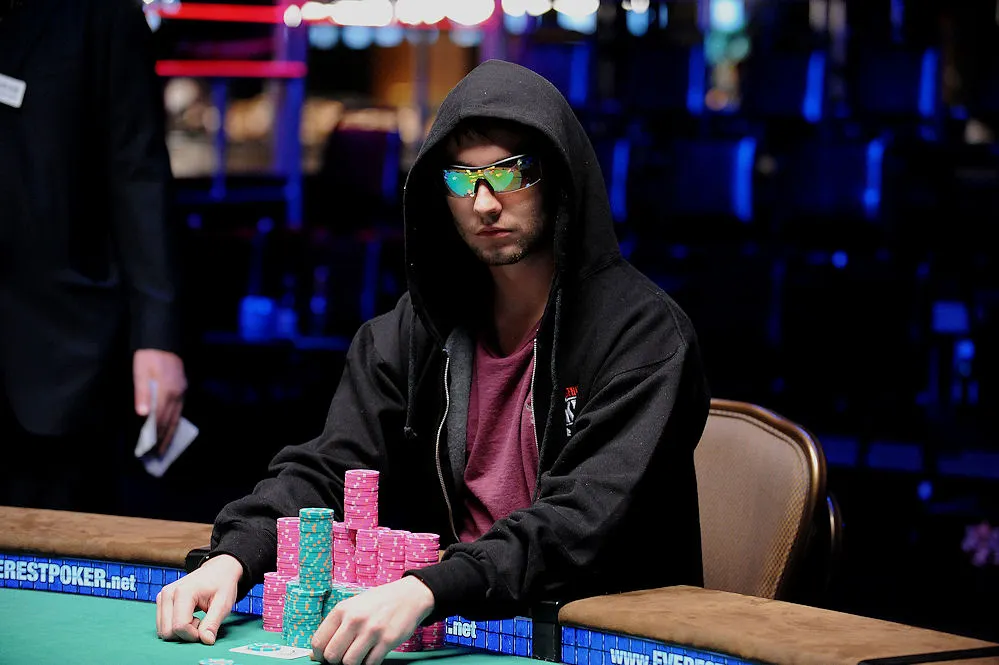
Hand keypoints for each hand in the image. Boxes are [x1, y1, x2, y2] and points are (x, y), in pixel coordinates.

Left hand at [134, 349, 186, 454]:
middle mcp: (177, 393)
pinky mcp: (183, 388)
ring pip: (177, 416)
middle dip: (163, 438)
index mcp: (165, 390)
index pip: (159, 418)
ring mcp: (182, 391)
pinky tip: (172, 428)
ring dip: (171, 432)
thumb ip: (142, 392)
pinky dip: (175, 421)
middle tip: (158, 454)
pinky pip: (179, 410)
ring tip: (165, 446)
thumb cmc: (148, 356)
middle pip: (170, 420)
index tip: (150, 449)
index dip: (155, 434)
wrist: (163, 340)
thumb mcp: (140, 372)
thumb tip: (143, 413)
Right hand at [156, 554, 241, 644]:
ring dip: (180, 631)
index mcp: (183, 592)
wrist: (218, 570)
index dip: (194, 635)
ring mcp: (162, 597)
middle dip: (186, 634)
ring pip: (163, 631)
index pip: (180, 626)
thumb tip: (206, 641)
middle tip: (201, 621)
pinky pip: (163, 626)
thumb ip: (213, 623)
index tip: (207, 627)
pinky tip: (188, 617)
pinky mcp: (161, 601)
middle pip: (168, 632)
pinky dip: (176, 627)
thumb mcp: (223, 604)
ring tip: (195, 618)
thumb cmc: (222, 585)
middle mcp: (167, 594)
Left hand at [311, 576, 434, 664]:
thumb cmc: (378, 602)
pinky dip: (368, 664)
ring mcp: (372, 631)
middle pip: (332, 656)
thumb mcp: (353, 607)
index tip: (326, 657)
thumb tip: (314, 654)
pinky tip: (371, 655)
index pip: (318, 642)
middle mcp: (355, 619)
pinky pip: (370, 664)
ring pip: (349, 663)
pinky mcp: (387, 641)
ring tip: (358, 656)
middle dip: (335, 662)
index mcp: (342, 610)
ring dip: (352, 664)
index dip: (319, 655)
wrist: (409, 596)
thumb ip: (335, 627)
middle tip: (343, 657)